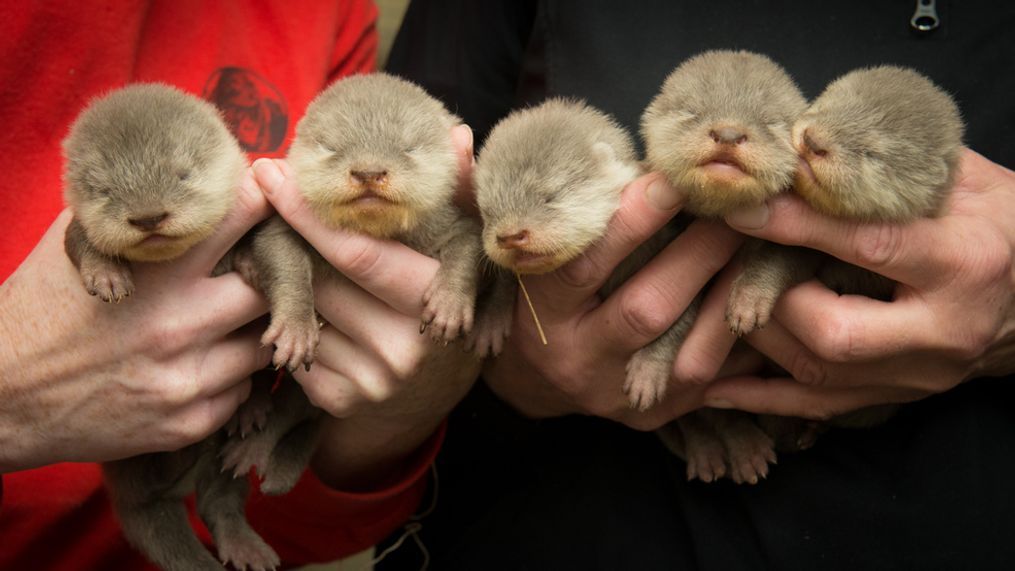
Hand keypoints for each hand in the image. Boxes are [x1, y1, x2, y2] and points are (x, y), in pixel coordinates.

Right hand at [0, 170, 272, 471]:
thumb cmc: (42, 308)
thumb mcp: (79, 244)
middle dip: (269, 277)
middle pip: (271, 289)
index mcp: (157, 271)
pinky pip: (242, 391)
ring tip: (228, 321)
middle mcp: (180, 324)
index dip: (262, 205)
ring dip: (252, 330)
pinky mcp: (188, 422)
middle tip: (261, 272)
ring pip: (263, 344)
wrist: (2, 396)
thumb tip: (189, 178)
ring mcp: (187, 379)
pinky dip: (231, 375)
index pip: (243, 219)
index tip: (267, 202)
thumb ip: (135, 212)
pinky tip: (204, 362)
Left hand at [251, 125, 480, 489]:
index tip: (269, 173)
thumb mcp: (460, 246)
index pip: (360, 253)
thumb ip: (458, 191)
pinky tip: (315, 316)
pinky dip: (296, 325)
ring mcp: (376, 380)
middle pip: (321, 282)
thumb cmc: (441, 298)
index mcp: (437, 299)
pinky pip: (298, 346)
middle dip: (289, 244)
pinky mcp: (344, 401)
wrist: (430, 394)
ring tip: (299, 267)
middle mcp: (409, 345)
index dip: (310, 214)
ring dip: (291, 285)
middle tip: (265, 206)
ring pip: (306, 313)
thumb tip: (456, 133)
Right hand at [483, 173, 745, 430]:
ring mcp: (617, 396)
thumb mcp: (503, 251)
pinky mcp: (653, 417)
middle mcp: (576, 361)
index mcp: (537, 315)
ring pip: (688, 354)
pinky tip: (765, 298)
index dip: (629, 222)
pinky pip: (711, 380)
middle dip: (699, 253)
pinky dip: (741, 336)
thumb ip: (486, 196)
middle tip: (739, 206)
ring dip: (732, 294)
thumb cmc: (525, 297)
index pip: (580, 266)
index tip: (670, 178)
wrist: (532, 381)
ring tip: (765, 246)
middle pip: (644, 310)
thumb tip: (459, 136)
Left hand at [705, 149, 1014, 419]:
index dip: (798, 227)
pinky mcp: (900, 397)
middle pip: (836, 332)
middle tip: (735, 263)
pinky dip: (761, 399)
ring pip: (819, 374)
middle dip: (773, 298)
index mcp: (963, 260)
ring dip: (756, 339)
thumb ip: (890, 168)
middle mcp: (942, 329)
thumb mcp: (965, 180)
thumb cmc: (1001, 223)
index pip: (869, 246)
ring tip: (714, 303)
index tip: (742, 208)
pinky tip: (713, 387)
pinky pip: (819, 408)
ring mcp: (921, 374)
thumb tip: (801, 149)